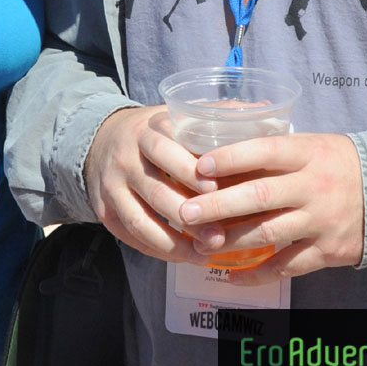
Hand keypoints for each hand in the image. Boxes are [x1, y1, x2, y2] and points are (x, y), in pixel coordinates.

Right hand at [84, 105, 218, 261]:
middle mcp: (126, 158)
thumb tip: (264, 109)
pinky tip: (183, 256)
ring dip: (173, 243)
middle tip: (218, 236)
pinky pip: (131, 236)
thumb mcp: (179, 115)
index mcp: (147, 131)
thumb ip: (217, 115)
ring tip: (203, 254)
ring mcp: (112, 186)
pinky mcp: (104, 211)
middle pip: (155, 191)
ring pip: (140, 220)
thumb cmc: (157, 132)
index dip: (189, 172)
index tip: (216, 190)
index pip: (165, 151)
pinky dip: (157, 251)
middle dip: (189, 217)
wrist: (102, 139)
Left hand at [177, 132, 364, 284]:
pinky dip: (258, 273)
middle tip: (187, 211)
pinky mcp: (328, 251)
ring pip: (269, 233)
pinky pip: (287, 266)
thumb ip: (272, 152)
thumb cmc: (336, 163)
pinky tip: (233, 275)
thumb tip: (219, 156)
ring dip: (231, 241)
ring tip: (201, 244)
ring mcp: (321, 220)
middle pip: (260, 195)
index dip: (231, 158)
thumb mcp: (310, 145)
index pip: (264, 151)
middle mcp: (313, 186)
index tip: (200, 165)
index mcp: (307, 153)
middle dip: (219, 204)